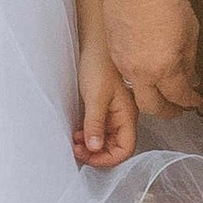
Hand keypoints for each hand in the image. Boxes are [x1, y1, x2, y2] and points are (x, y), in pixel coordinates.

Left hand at [74, 39, 138, 167]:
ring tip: (75, 139)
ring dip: (90, 144)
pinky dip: (88, 134)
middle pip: (115, 147)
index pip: (125, 149)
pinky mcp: (104, 108)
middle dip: (96, 153)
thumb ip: (96, 124)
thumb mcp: (96, 96)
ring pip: (105, 140)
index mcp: (127, 115)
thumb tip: (94, 148)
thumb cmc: (99, 64)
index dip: (107, 158)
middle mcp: (123, 117)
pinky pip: (99, 129)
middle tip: (77, 148)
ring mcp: (114, 113)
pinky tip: (77, 130)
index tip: (87, 156)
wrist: (95, 43)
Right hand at [104, 0, 201, 114]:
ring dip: (152, 95)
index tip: (195, 101)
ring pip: (137, 93)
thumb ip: (189, 59)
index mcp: (164, 68)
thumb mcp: (190, 31)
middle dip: (167, 112)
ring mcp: (123, 64)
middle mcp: (140, 73)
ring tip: (164, 88)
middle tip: (178, 107)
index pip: (179, 97)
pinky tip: (148, 69)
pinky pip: (127, 75)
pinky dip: (140, 79)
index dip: (190, 102)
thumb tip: (189, 75)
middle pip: (153, 107)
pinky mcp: (113, 53)